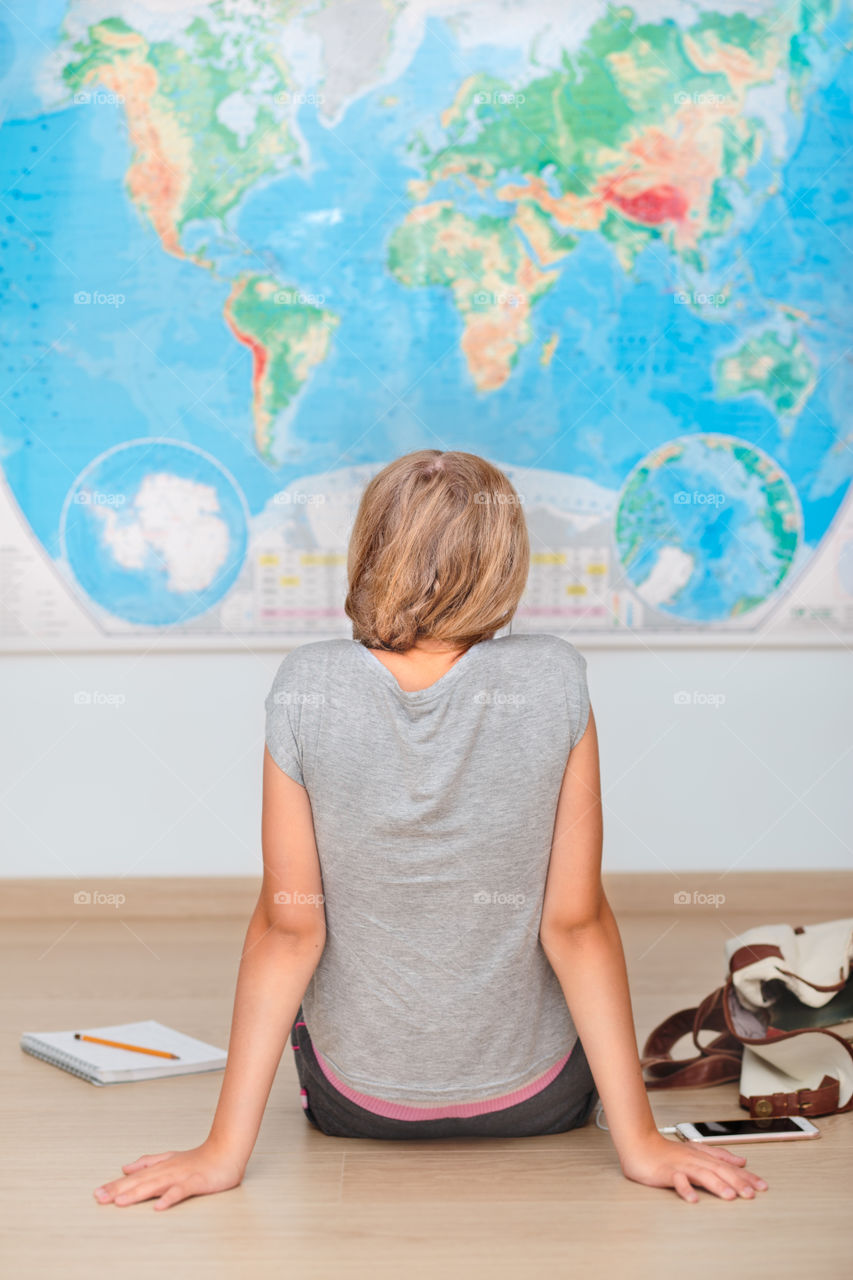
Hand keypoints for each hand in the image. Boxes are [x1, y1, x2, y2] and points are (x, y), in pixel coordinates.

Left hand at [93, 1140, 245, 1210]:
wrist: (227, 1152)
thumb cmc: (200, 1158)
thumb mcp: (170, 1158)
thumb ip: (148, 1162)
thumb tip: (125, 1167)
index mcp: (161, 1166)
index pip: (135, 1177)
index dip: (116, 1185)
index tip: (97, 1193)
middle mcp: (168, 1170)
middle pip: (140, 1181)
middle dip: (119, 1190)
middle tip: (100, 1198)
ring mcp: (182, 1175)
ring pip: (156, 1185)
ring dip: (137, 1193)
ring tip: (120, 1202)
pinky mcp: (196, 1181)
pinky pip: (181, 1191)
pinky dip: (170, 1197)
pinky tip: (159, 1206)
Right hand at [619, 1132, 768, 1202]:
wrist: (639, 1146)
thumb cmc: (666, 1152)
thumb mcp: (696, 1152)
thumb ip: (719, 1156)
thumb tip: (741, 1160)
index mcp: (703, 1156)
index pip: (728, 1166)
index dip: (746, 1176)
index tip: (762, 1186)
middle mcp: (694, 1160)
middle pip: (718, 1170)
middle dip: (736, 1182)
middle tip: (751, 1194)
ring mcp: (680, 1166)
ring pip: (701, 1174)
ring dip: (716, 1184)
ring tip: (729, 1196)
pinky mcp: (666, 1172)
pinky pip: (676, 1181)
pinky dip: (685, 1189)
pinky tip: (693, 1198)